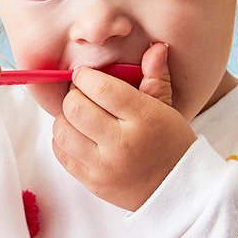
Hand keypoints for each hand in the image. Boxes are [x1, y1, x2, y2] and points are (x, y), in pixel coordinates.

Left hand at [52, 43, 195, 210]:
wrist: (176, 190)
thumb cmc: (171, 143)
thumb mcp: (168, 108)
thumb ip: (156, 77)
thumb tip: (156, 47)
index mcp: (144, 119)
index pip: (100, 88)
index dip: (85, 76)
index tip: (85, 75)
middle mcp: (122, 144)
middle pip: (75, 108)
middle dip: (73, 95)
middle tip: (81, 94)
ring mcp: (104, 166)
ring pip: (62, 130)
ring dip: (65, 118)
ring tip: (80, 116)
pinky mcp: (91, 182)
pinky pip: (61, 153)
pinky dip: (63, 139)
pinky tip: (78, 135)